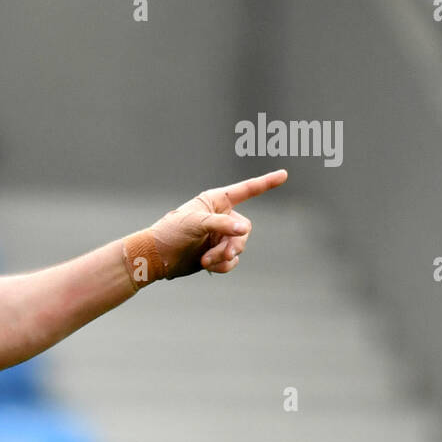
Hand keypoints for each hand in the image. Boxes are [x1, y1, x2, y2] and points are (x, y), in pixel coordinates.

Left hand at [150, 169, 287, 276]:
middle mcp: (221, 217)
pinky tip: (208, 266)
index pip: (246, 190)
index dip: (266, 183)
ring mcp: (220, 236)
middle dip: (233, 244)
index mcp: (216, 201)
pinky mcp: (217, 253)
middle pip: (244, 230)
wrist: (157, 257)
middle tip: (221, 254)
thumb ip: (221, 225)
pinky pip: (231, 260)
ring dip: (225, 256)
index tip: (284, 174)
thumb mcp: (196, 223)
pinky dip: (223, 265)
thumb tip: (244, 229)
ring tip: (206, 260)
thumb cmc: (171, 232)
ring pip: (238, 247)